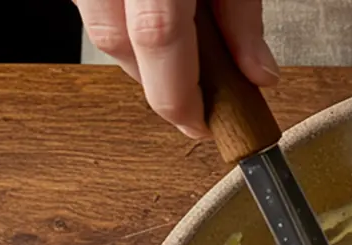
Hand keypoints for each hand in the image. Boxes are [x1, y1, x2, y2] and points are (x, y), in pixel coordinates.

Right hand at [74, 0, 279, 137]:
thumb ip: (241, 17)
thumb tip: (258, 75)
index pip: (158, 38)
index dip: (181, 95)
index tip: (204, 126)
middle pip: (121, 46)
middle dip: (162, 85)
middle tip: (201, 101)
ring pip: (101, 31)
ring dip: (141, 57)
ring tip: (183, 58)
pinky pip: (93, 8)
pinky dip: (124, 26)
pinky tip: (158, 24)